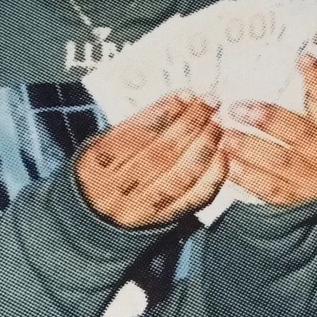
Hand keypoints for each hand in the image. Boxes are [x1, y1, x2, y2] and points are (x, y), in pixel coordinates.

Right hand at [76, 94, 226, 228]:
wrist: (95, 216)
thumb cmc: (101, 172)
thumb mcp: (100, 144)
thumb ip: (133, 126)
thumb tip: (176, 106)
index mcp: (96, 165)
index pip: (134, 135)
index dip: (164, 113)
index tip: (184, 96)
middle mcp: (118, 189)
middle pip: (161, 154)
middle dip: (190, 124)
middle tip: (208, 105)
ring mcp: (142, 207)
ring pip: (181, 175)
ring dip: (204, 146)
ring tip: (216, 126)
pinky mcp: (165, 219)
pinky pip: (195, 198)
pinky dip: (213, 175)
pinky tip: (221, 156)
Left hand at [219, 54, 316, 206]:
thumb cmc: (310, 147)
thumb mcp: (315, 123)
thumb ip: (300, 101)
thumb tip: (274, 67)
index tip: (303, 58)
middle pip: (302, 135)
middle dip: (270, 120)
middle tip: (238, 108)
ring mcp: (312, 180)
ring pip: (281, 162)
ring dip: (250, 148)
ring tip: (225, 135)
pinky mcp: (292, 199)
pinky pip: (267, 187)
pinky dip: (245, 175)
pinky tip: (227, 163)